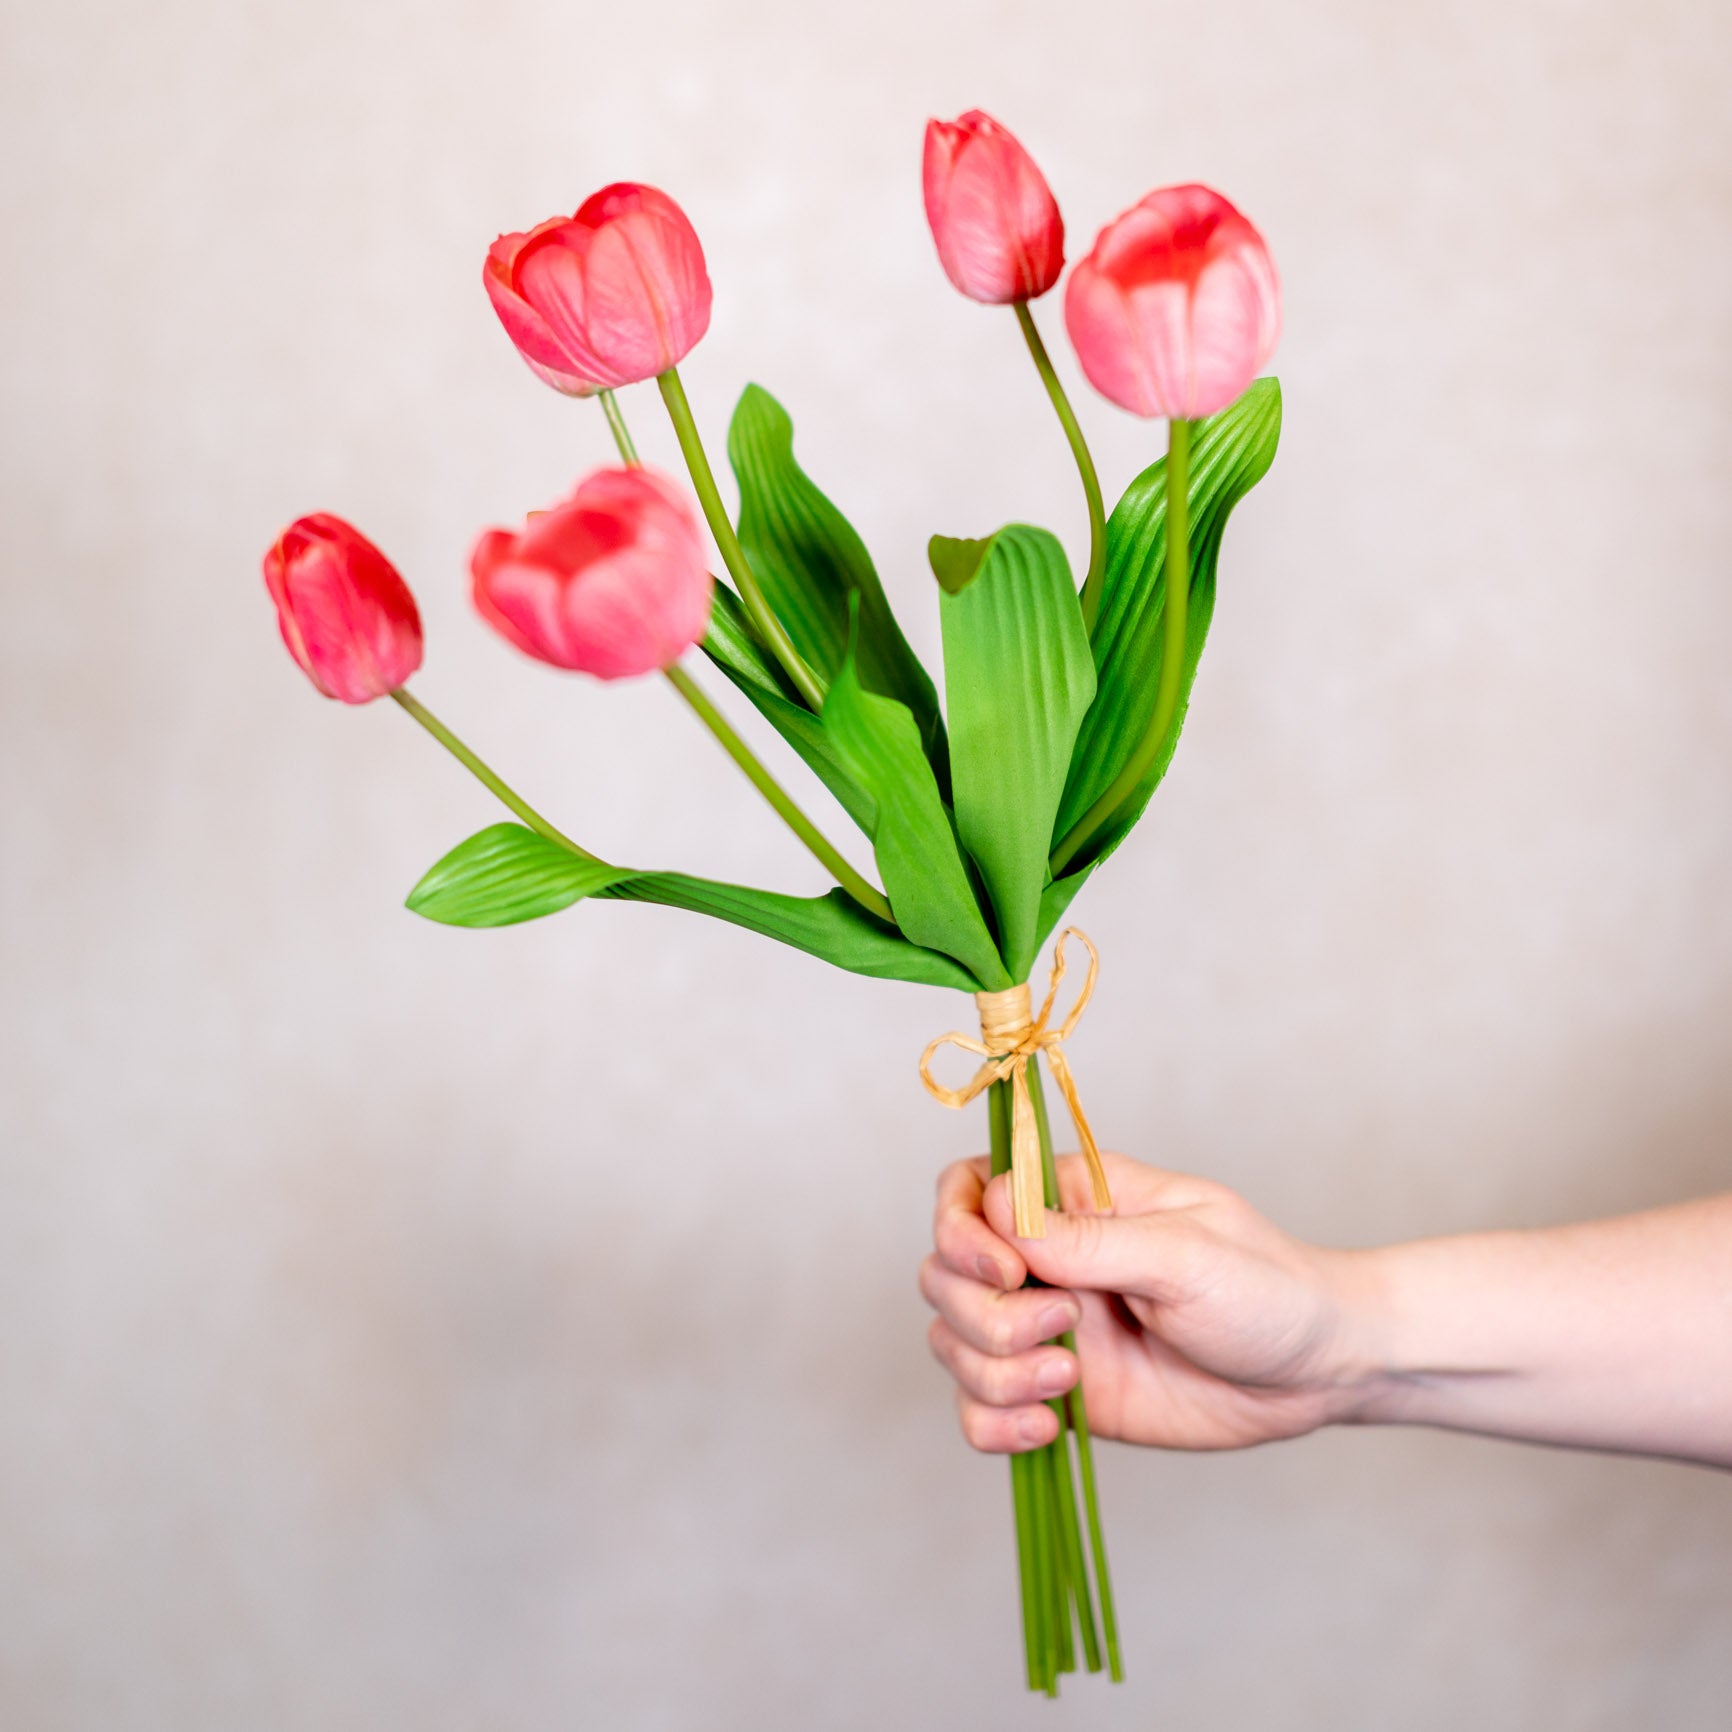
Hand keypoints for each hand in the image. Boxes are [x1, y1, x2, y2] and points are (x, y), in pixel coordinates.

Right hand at [918, 1150, 1378, 1452]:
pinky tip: (1047, 1427)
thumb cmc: (1265, 1289)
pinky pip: (979, 1409)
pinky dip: (992, 1424)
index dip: (962, 1231)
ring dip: (993, 1370)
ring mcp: (1046, 1327)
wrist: (1312, 1373)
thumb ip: (1091, 1242)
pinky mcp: (1054, 1391)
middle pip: (944, 1272)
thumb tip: (1001, 1221)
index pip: (968, 1190)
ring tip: (1068, 1381)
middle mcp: (1045, 1258)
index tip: (1009, 1273)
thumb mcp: (1186, 1255)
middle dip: (984, 1313)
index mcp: (1074, 1198)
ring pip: (953, 1341)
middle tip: (1066, 1331)